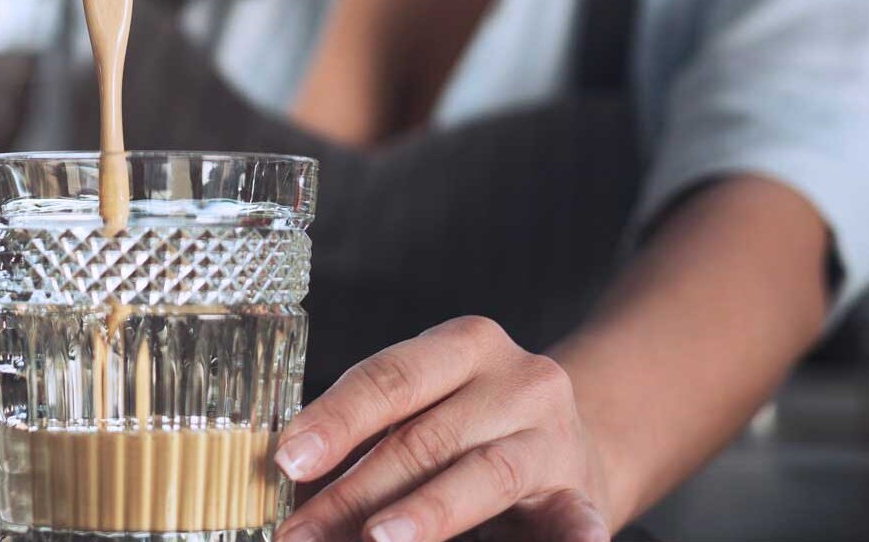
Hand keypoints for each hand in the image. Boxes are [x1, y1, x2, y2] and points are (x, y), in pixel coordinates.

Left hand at [274, 316, 611, 541]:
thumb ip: (370, 439)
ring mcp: (555, 438)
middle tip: (301, 533)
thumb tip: (294, 495)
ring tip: (375, 539)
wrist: (577, 442)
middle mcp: (517, 381)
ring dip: (425, 513)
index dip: (336, 420)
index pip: (390, 378)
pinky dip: (570, 538)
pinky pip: (575, 520)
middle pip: (424, 437)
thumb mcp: (428, 409)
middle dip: (353, 493)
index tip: (286, 459)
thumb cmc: (473, 427)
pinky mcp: (582, 494)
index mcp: (465, 345)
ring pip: (483, 475)